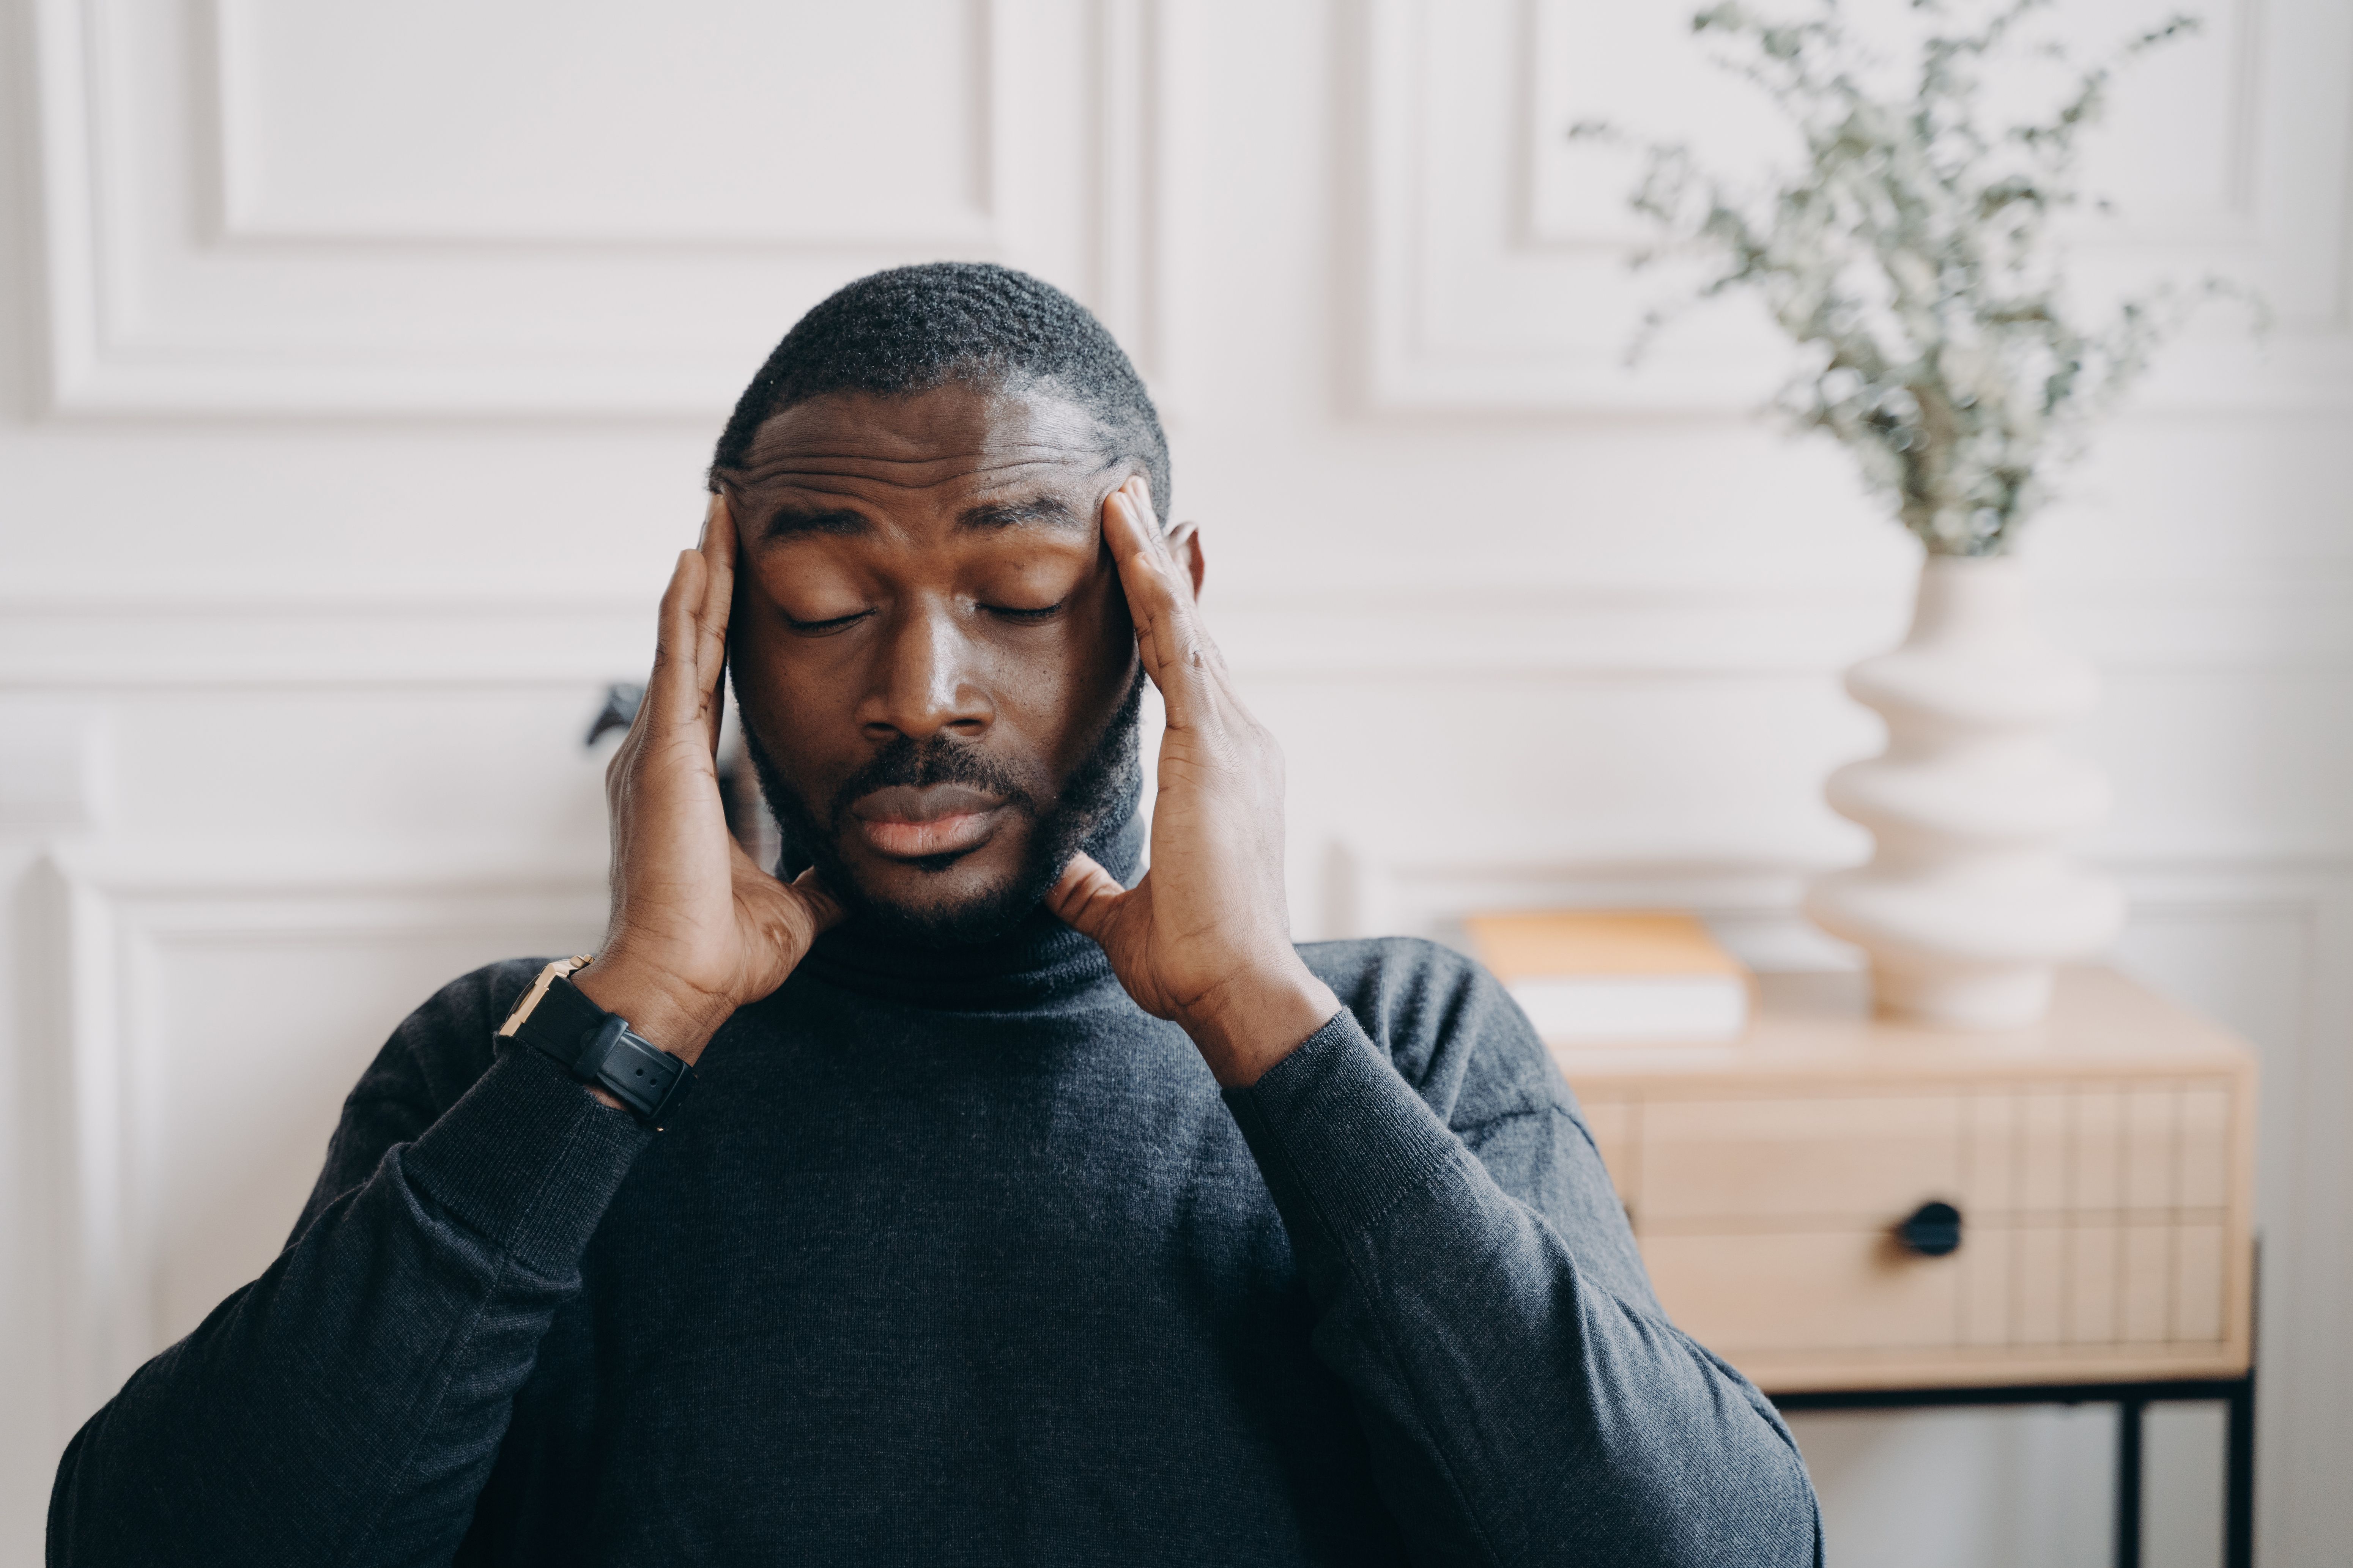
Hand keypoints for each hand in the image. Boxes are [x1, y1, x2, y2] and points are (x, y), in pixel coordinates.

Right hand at [573, 495, 842, 1063]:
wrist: (682, 984)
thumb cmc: (723, 954)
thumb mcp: (795, 906)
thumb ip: (820, 880)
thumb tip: (857, 873)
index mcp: (689, 778)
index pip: (713, 683)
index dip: (724, 630)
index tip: (739, 579)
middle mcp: (663, 753)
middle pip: (693, 644)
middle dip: (711, 580)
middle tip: (723, 517)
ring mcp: (656, 749)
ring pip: (684, 638)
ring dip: (703, 575)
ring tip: (714, 514)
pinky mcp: (662, 754)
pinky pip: (679, 661)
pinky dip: (690, 607)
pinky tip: (698, 559)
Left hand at [1047, 479, 1339, 1086]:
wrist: (1235, 986)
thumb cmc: (1192, 960)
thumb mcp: (1122, 912)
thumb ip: (1091, 884)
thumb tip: (1059, 875)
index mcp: (1223, 772)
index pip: (1188, 676)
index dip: (1165, 617)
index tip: (1148, 565)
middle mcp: (1238, 740)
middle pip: (1190, 632)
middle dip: (1158, 563)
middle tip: (1129, 496)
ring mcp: (1230, 735)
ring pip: (1180, 621)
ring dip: (1147, 554)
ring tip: (1119, 490)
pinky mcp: (1209, 740)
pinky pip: (1173, 640)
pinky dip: (1148, 582)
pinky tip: (1124, 533)